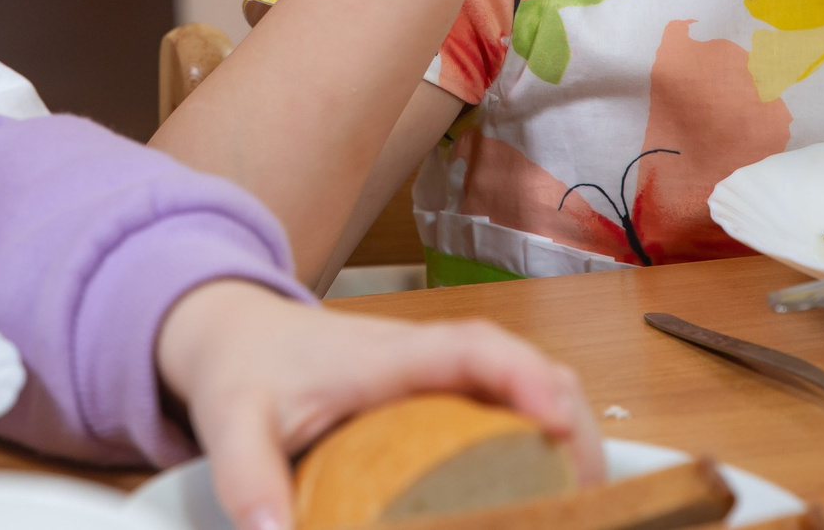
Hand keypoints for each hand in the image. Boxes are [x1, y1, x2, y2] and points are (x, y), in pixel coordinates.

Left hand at [154, 280, 599, 529]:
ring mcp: (437, 372)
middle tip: (592, 483)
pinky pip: (507, 402)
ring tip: (588, 492)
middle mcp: (423, 356)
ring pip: (525, 379)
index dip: (520, 375)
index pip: (467, 348)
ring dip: (566, 426)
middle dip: (568, 413)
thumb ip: (249, 476)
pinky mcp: (441, 394)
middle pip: (520, 362)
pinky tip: (552, 485)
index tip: (558, 415)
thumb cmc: (243, 368)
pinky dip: (543, 436)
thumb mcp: (231, 422)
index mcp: (381, 356)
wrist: (234, 329)